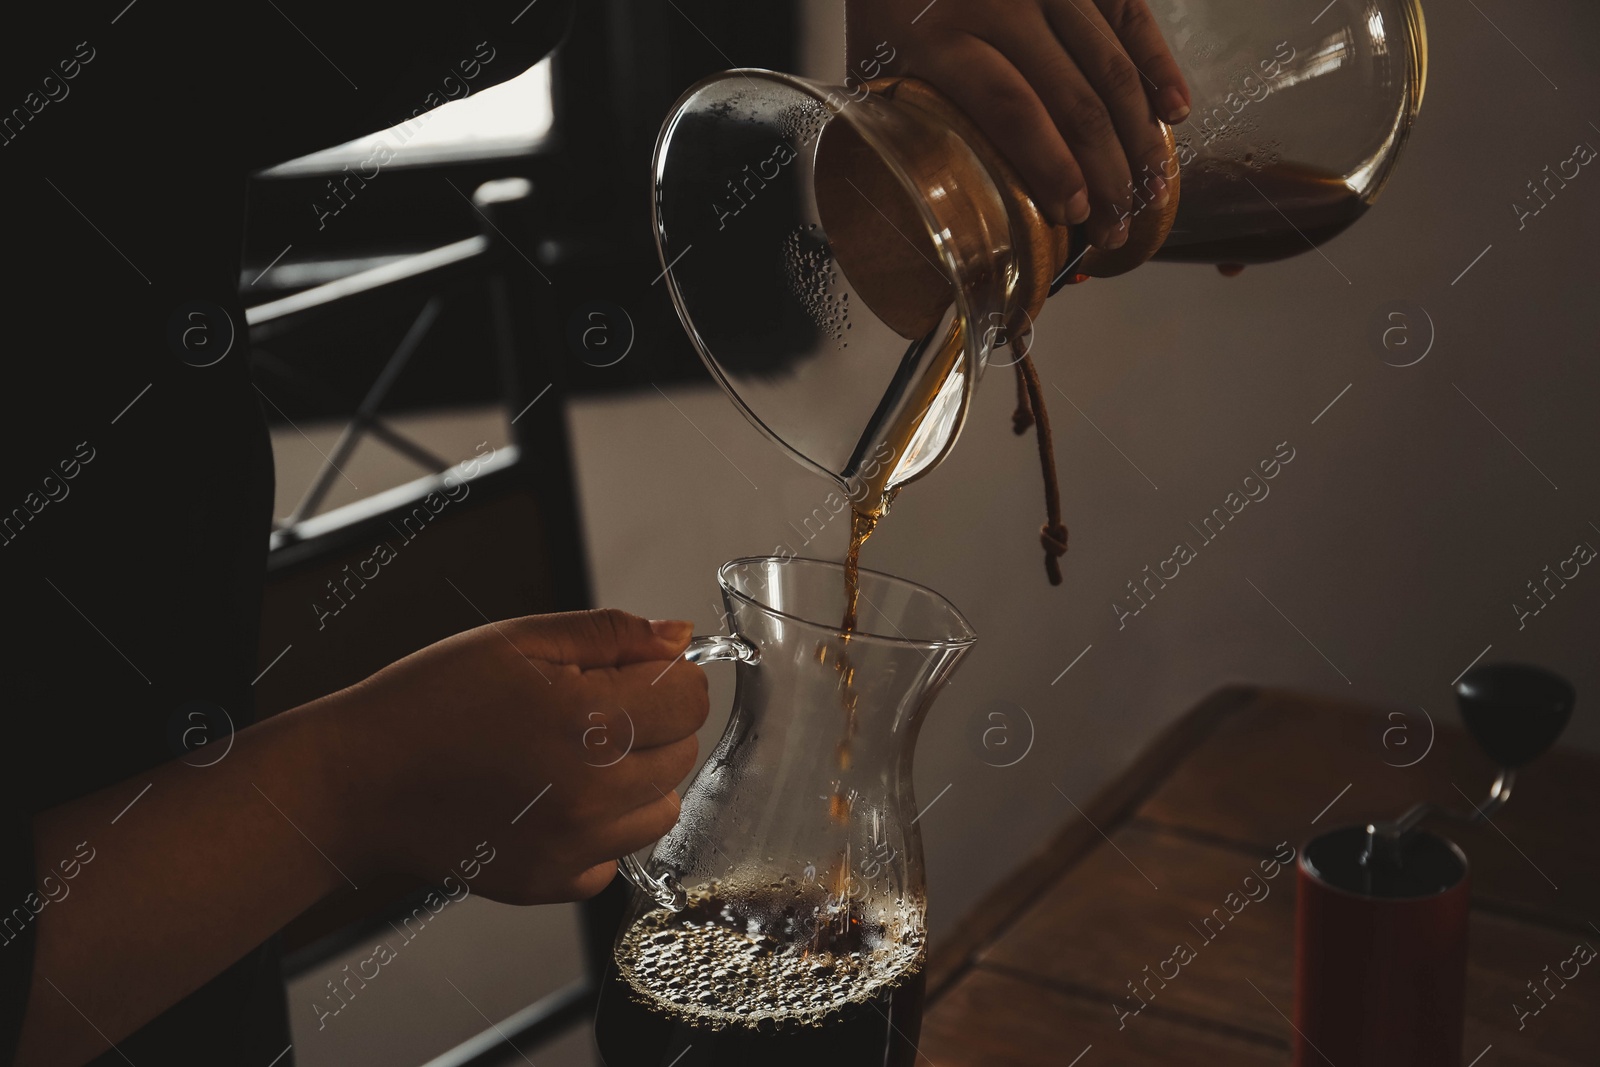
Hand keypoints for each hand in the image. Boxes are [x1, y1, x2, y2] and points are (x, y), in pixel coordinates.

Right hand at [331, 608, 707, 903]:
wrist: (358, 781)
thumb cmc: (429, 702)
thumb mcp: (518, 639)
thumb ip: (611, 634)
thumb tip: (677, 636)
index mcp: (590, 721)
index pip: (691, 698)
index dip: (664, 676)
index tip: (629, 673)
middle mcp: (593, 792)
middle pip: (683, 752)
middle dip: (651, 723)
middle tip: (586, 711)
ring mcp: (575, 846)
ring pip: (662, 808)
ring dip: (636, 779)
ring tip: (574, 756)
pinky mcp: (554, 883)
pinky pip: (617, 854)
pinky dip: (600, 830)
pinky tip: (552, 800)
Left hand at [847, 0, 1189, 247]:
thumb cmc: (889, 2)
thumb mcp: (871, 61)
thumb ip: (890, 122)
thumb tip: (906, 210)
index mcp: (938, 37)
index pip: (1009, 108)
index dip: (1050, 165)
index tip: (1072, 214)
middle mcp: (999, 3)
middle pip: (1071, 99)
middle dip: (1105, 173)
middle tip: (1116, 228)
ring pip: (1110, 65)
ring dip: (1138, 135)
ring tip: (1149, 191)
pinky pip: (1130, 15)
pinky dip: (1158, 65)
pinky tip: (1175, 114)